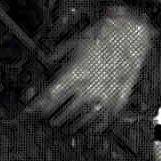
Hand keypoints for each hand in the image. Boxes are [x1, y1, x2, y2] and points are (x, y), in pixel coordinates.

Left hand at [25, 6, 156, 132]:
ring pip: (79, 122)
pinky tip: (86, 128)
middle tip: (45, 117)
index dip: (35, 108)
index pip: (48, 100)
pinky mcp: (118, 102)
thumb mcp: (73, 42)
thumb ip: (56, 57)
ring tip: (62, 125)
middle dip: (50, 117)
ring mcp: (104, 98)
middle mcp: (87, 89)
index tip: (29, 112)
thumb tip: (47, 63)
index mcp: (73, 75)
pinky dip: (91, 127)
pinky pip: (101, 123)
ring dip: (68, 124)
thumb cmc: (104, 35)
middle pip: (60, 115)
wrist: (132, 33)